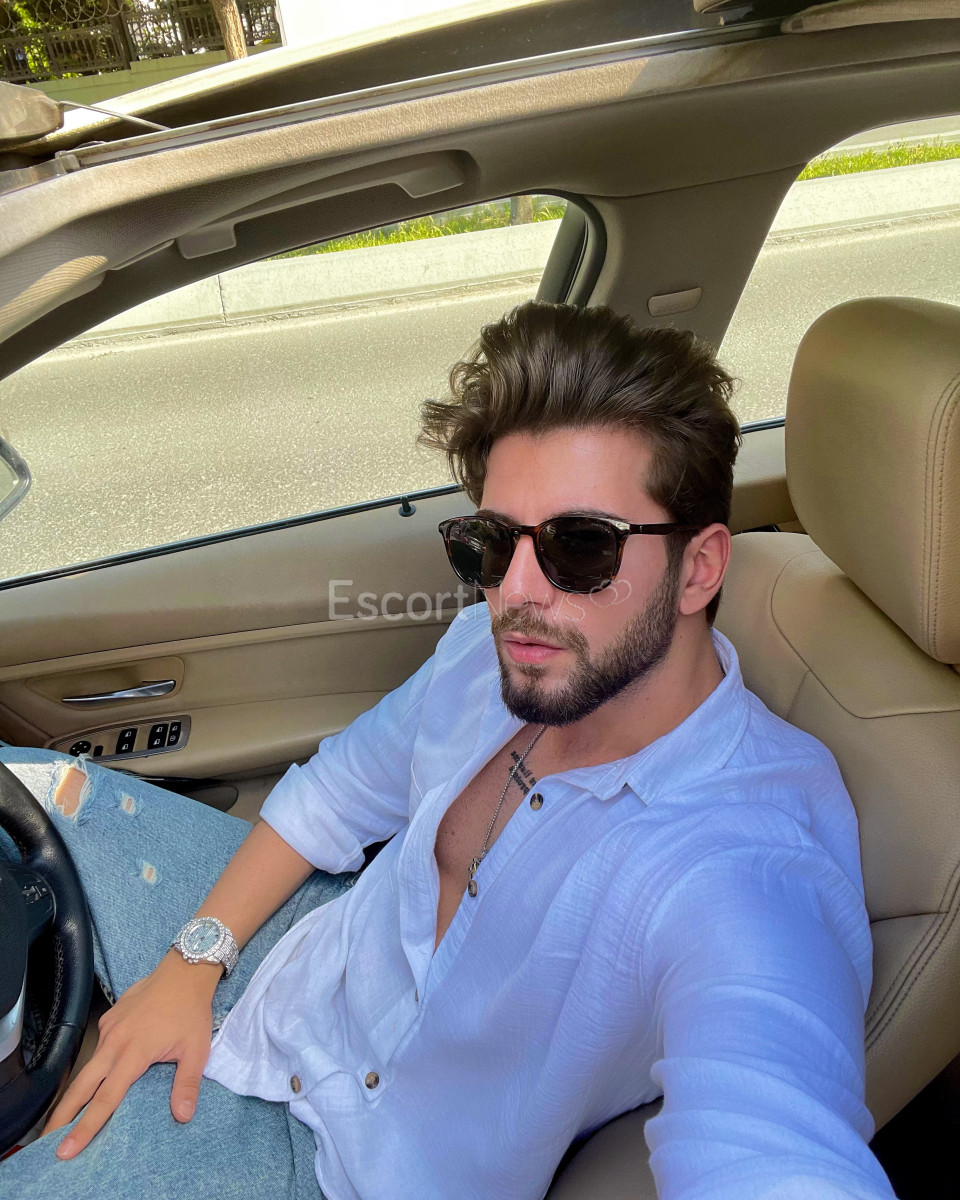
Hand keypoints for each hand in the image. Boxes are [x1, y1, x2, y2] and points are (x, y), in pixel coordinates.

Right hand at [43, 951, 221, 1157]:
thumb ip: (187, 1083)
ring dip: (75, 1092)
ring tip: (65, 1117)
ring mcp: (109, 1028)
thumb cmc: (191, 1010)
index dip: (86, 1126)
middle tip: (48, 1139)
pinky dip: (92, 1066)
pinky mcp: (109, 1018)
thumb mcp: (197, 1048)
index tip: (68, 1148)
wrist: (184, 970)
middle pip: (82, 1085)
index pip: (105, 1098)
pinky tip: (94, 1078)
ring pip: (87, 1066)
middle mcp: (115, 1041)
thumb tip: (183, 1116)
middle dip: (63, 1114)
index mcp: (134, 1052)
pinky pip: (97, 1047)